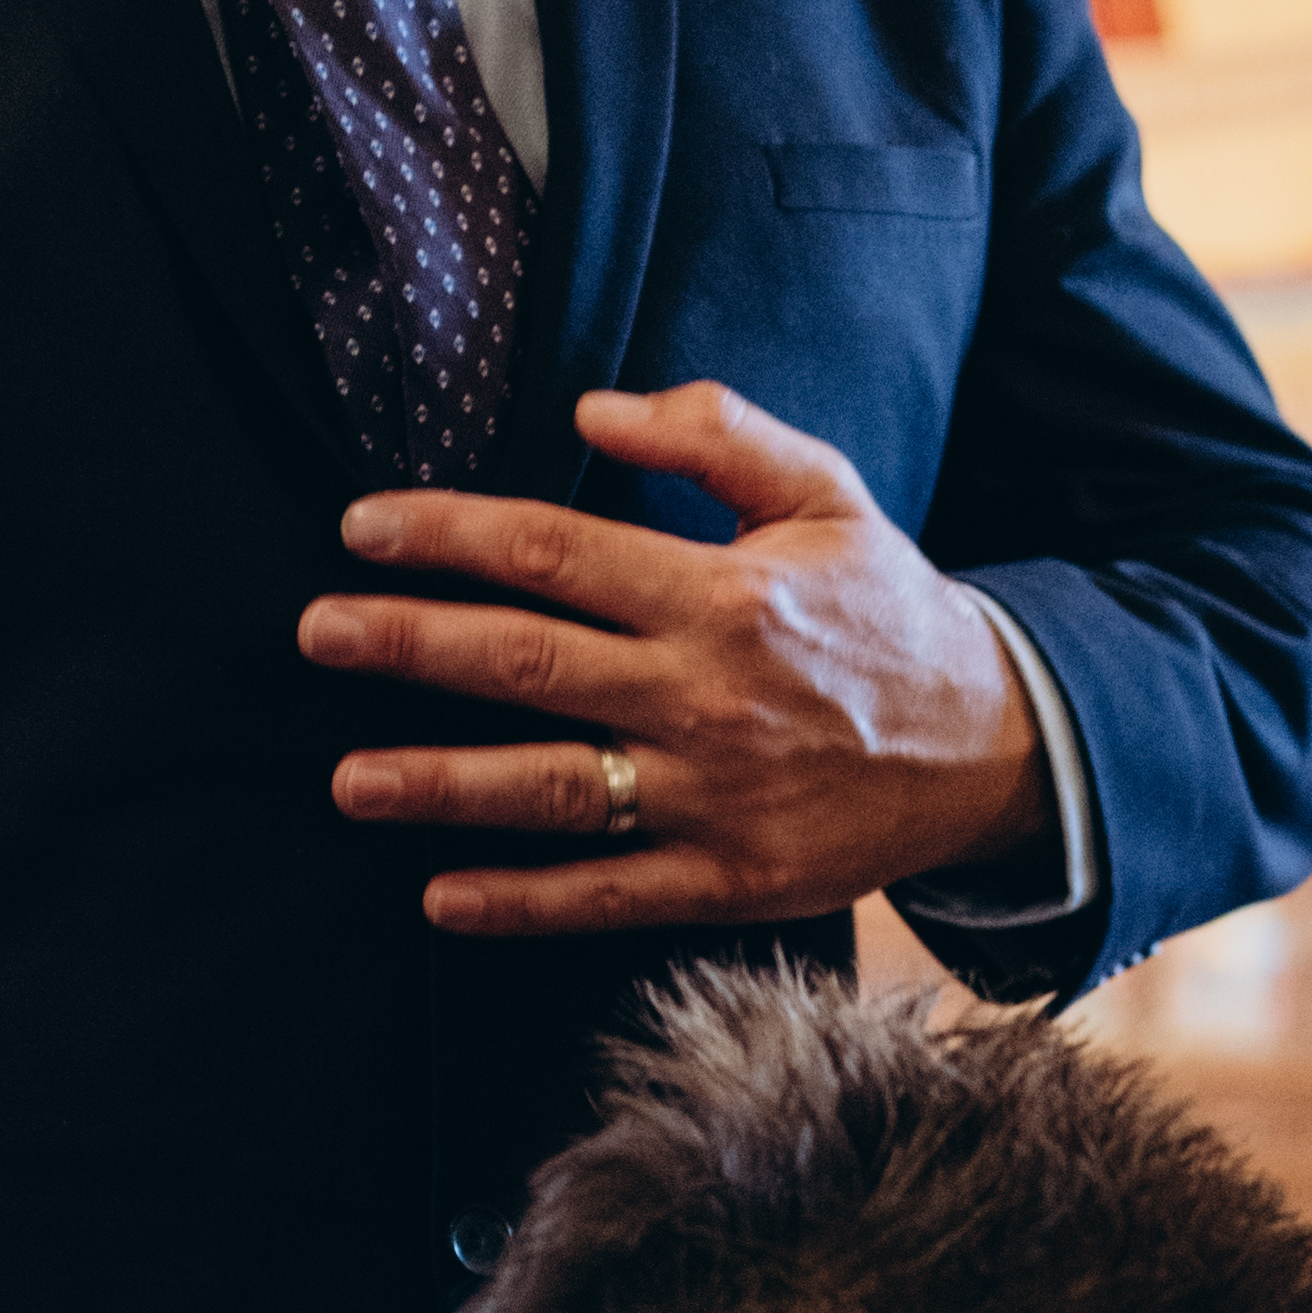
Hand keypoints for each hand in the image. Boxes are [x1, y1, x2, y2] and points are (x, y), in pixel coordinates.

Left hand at [300, 379, 1043, 940]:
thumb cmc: (887, 610)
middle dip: (409, 646)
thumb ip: (714, 435)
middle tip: (318, 634)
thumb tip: (588, 410)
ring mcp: (717, 796)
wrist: (994, 744)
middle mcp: (708, 696)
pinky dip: (524, 902)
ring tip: (350, 779)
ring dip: (441, 785)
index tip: (362, 530)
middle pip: (528, 665)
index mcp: (723, 594)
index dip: (447, 535)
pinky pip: (611, 894)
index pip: (555, 553)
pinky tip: (443, 898)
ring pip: (554, 787)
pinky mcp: (733, 879)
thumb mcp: (826, 494)